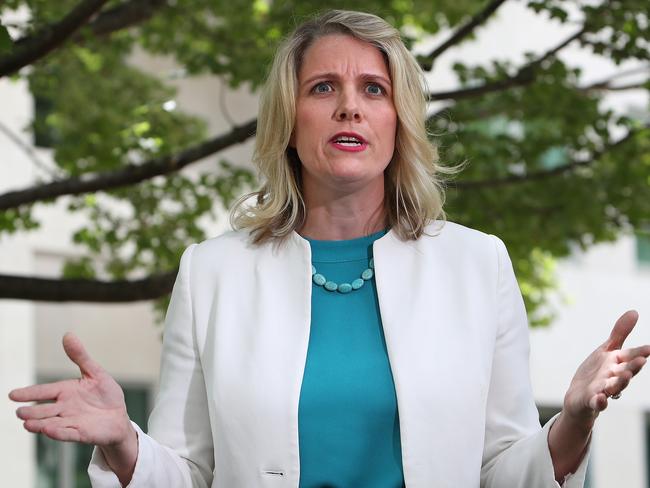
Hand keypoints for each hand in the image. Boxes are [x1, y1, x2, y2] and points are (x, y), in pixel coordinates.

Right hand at [9, 332, 133, 446]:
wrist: (119, 416)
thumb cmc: (106, 394)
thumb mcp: (95, 372)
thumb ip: (80, 356)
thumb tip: (68, 335)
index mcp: (66, 391)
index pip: (44, 392)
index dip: (29, 393)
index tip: (12, 394)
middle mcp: (64, 408)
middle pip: (44, 410)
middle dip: (31, 412)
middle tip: (19, 412)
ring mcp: (71, 421)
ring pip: (51, 423)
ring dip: (40, 424)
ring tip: (27, 424)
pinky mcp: (81, 433)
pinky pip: (68, 433)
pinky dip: (58, 432)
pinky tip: (48, 430)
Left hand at [563, 310, 649, 424]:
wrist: (579, 396)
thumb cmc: (597, 372)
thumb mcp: (607, 350)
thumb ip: (620, 334)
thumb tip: (634, 311)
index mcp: (618, 364)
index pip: (630, 357)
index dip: (639, 353)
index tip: (649, 349)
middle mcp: (614, 377)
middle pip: (625, 372)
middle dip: (633, 367)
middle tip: (641, 360)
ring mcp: (603, 390)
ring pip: (614, 387)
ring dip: (620, 382)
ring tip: (626, 375)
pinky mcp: (591, 400)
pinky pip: (596, 402)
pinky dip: (599, 401)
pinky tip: (601, 398)